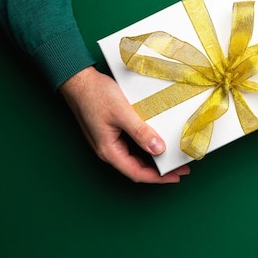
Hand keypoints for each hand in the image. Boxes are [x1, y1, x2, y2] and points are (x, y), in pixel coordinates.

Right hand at [59, 66, 189, 182]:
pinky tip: (155, 143)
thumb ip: (140, 132)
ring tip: (170, 157)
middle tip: (179, 169)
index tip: (176, 176)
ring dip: (152, 159)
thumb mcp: (122, 112)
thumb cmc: (95, 94)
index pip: (137, 172)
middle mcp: (107, 150)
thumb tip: (158, 149)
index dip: (158, 177)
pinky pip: (130, 146)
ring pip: (133, 157)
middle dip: (158, 171)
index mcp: (109, 150)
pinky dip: (144, 148)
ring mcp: (108, 141)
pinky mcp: (110, 132)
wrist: (78, 80)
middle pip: (136, 168)